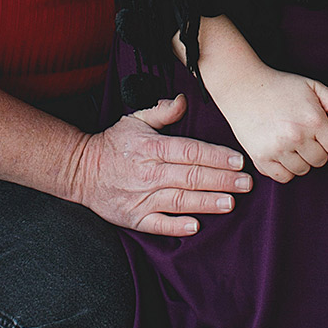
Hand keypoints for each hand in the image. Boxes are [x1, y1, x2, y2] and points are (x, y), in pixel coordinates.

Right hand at [76, 94, 252, 235]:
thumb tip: (183, 101)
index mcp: (152, 146)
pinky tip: (196, 226)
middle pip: (191, 176)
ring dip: (207, 202)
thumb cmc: (114, 144)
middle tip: (246, 183)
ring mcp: (141, 197)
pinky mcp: (134, 217)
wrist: (81, 170)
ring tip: (230, 203)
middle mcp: (149, 172)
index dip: (216, 156)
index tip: (238, 160)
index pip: (191, 151)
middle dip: (222, 180)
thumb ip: (163, 111)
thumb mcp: (136, 119)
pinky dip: (176, 226)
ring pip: (180, 201)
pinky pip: (158, 224)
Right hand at [214, 63, 327, 183]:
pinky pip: (284, 177)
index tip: (324, 133)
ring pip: (303, 170)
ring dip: (301, 159)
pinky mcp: (261, 158)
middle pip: (321, 161)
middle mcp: (296, 137)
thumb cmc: (281, 86)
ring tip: (292, 140)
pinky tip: (282, 151)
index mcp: (313, 119)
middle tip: (306, 135)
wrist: (243, 87)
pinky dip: (285, 168)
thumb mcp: (314, 86)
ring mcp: (278, 149)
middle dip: (318, 149)